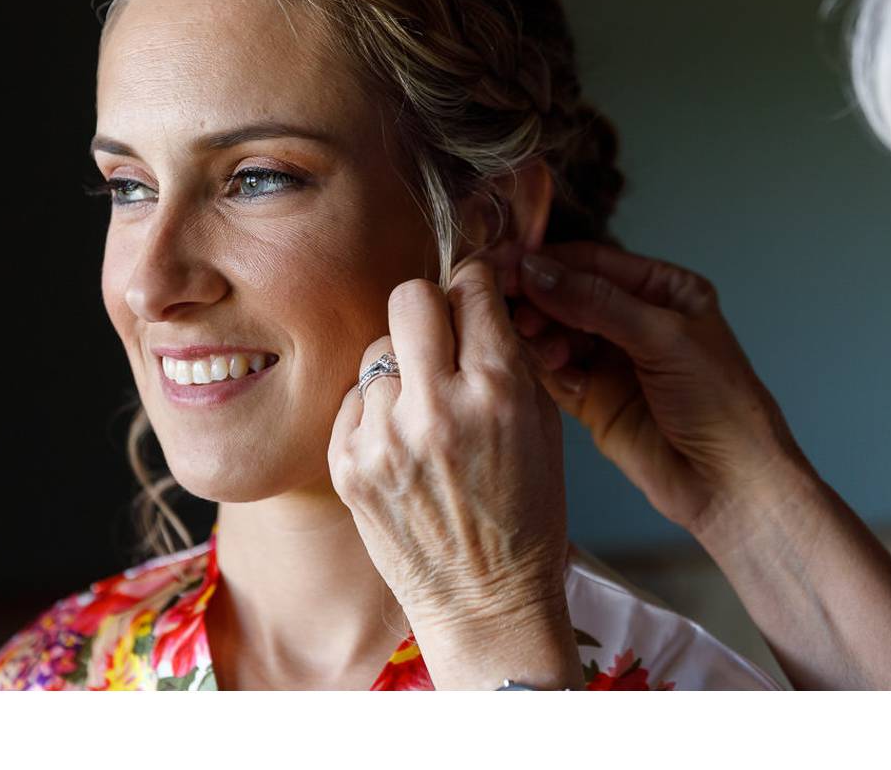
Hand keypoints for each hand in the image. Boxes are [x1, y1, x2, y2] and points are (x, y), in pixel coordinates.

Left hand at [327, 256, 583, 689]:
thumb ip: (507, 357)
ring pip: (376, 349)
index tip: (472, 299)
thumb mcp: (542, 426)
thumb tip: (475, 299)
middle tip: (439, 339)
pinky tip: (401, 445)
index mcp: (497, 391)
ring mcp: (383, 438)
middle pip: (410, 296)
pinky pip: (354, 399)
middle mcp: (436, 408)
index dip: (474, 288)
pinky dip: (375, 412)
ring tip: (423, 412)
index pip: (471, 287)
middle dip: (429, 307)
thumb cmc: (526, 515)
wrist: (486, 603)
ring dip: (401, 368)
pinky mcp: (347, 465)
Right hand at [506, 241, 809, 538]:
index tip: (510, 265)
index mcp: (662, 290)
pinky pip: (553, 372)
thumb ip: (597, 302)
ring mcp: (610, 360)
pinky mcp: (591, 398)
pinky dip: (544, 368)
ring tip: (543, 348)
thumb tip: (537, 270)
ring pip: (555, 332)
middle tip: (513, 308)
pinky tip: (551, 371)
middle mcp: (633, 319)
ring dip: (541, 336)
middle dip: (540, 300)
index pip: (593, 262)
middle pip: (567, 295)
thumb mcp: (663, 338)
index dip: (551, 263)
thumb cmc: (720, 404)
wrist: (730, 484)